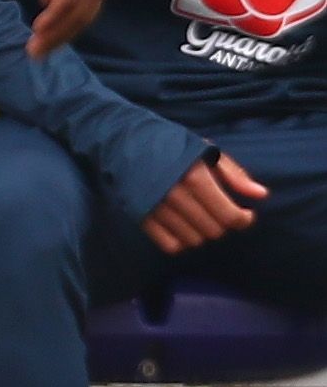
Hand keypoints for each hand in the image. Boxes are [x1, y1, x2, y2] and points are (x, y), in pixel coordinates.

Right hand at [26, 0, 119, 56]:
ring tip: (36, 46)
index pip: (90, 5)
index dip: (68, 27)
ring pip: (80, 9)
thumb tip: (50, 3)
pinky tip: (40, 26)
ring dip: (57, 31)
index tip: (47, 42)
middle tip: (39, 52)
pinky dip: (55, 16)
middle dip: (62, 36)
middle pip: (88, 13)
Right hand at [145, 151, 264, 254]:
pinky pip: (170, 246)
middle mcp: (176, 196)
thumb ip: (235, 174)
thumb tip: (261, 195)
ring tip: (200, 218)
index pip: (230, 216)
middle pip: (214, 231)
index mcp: (195, 177)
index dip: (244, 220)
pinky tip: (183, 228)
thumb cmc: (172, 145)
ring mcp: (157, 208)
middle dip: (223, 224)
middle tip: (219, 212)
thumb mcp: (207, 151)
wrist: (125, 141)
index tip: (245, 214)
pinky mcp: (141, 217)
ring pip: (194, 240)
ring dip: (202, 233)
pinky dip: (181, 242)